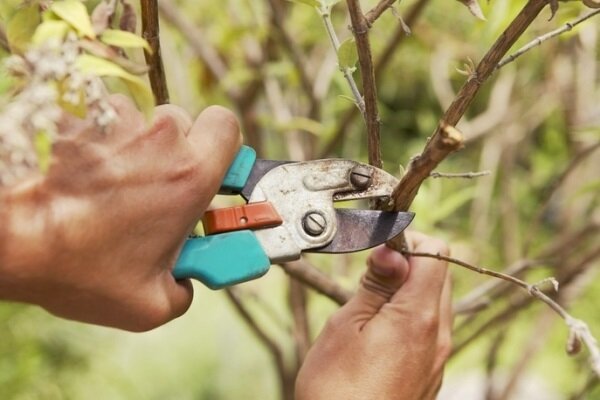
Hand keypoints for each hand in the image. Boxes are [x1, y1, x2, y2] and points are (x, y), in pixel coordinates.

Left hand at [0, 95, 240, 330]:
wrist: (9, 238)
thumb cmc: (79, 269)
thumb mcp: (149, 305)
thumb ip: (186, 290)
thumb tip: (186, 281)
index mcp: (190, 176)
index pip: (227, 125)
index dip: (221, 144)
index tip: (210, 167)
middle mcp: (158, 139)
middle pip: (182, 122)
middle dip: (174, 150)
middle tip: (157, 186)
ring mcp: (116, 124)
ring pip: (139, 121)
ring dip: (134, 147)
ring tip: (110, 186)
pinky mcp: (78, 118)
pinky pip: (101, 121)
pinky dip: (98, 142)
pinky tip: (82, 176)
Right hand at [296, 232, 451, 399]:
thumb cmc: (337, 390)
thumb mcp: (346, 326)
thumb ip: (375, 284)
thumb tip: (393, 249)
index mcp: (419, 316)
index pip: (436, 253)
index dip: (406, 242)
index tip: (378, 251)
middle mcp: (439, 335)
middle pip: (439, 275)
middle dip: (409, 263)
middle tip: (370, 275)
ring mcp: (437, 357)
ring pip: (435, 302)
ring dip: (408, 290)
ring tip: (369, 305)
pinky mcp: (430, 373)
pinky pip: (429, 329)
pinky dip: (409, 316)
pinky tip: (378, 332)